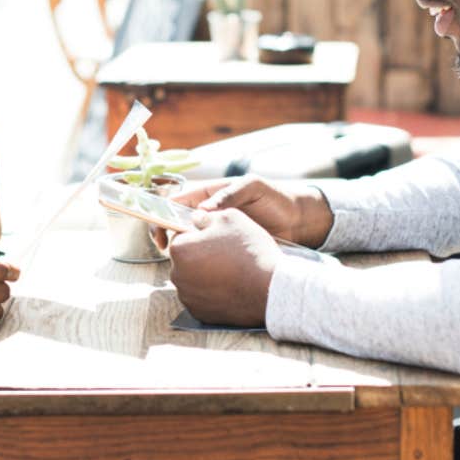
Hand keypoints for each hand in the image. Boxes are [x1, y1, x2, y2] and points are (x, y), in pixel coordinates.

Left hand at [168, 208, 278, 326]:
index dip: (199, 234)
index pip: (181, 236)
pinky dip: (212, 292)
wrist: (270, 289)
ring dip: (205, 274)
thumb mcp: (230, 217)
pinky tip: (230, 286)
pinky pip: (201, 297)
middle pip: (185, 259)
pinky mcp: (200, 313)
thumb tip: (197, 219)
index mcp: (179, 249)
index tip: (216, 238)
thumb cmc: (249, 250)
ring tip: (230, 270)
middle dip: (200, 255)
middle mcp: (177, 275)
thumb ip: (207, 216)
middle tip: (225, 254)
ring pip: (192, 279)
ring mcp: (188, 297)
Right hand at [172, 175, 333, 247]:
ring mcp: (217, 233)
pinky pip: (208, 254)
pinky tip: (201, 271)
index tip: (160, 231)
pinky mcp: (226, 249)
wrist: (298, 221)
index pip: (178, 203)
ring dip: (184, 251)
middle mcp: (209, 214)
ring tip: (185, 262)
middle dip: (169, 237)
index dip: (163, 215)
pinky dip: (201, 262)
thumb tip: (203, 211)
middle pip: (179, 224)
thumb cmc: (275, 199)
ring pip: (191, 242)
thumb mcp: (253, 188)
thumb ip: (229, 195)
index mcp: (210, 195)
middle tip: (169, 251)